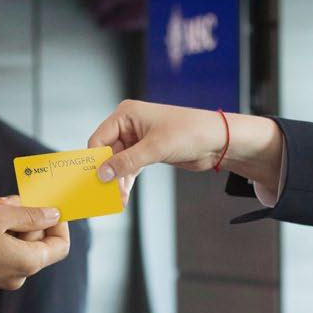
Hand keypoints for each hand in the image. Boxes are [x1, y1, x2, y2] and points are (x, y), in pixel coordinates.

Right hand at [0, 202, 69, 290]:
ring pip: (20, 243)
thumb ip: (33, 215)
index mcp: (28, 263)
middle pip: (39, 242)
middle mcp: (19, 276)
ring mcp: (2, 277)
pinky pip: (4, 251)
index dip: (60, 224)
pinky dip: (1, 233)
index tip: (50, 205)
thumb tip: (55, 215)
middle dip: (29, 217)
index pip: (60, 245)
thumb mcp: (1, 215)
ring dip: (13, 221)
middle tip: (11, 199)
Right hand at [88, 99, 283, 200]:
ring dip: (117, 179)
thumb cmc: (190, 132)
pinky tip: (124, 194)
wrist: (218, 141)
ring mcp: (138, 139)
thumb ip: (126, 161)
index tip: (93, 180)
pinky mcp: (148, 152)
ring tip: (117, 198)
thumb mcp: (155, 148)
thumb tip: (102, 174)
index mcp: (126, 114)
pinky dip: (126, 179)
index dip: (95, 160)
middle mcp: (130, 124)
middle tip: (105, 193)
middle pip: (107, 152)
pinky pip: (130, 167)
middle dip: (106, 173)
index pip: (99, 138)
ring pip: (118, 162)